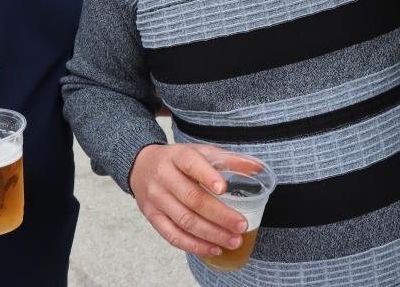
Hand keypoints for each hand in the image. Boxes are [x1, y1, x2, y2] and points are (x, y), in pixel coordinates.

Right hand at [129, 143, 248, 257]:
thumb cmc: (177, 160)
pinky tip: (213, 248)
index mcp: (177, 156)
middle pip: (192, 199)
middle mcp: (163, 176)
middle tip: (241, 225)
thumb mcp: (200, 152)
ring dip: (211, 234)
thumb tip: (258, 168)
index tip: (225, 189)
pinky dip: (195, 245)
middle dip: (220, 215)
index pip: (191, 164)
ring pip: (185, 221)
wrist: (141, 166)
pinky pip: (173, 236)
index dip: (208, 176)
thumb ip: (228, 159)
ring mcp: (156, 198)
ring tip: (233, 240)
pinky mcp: (152, 216)